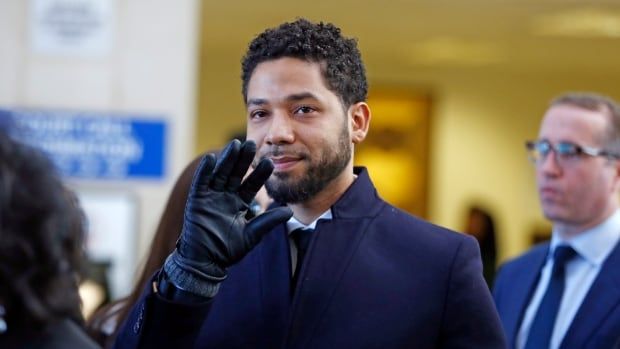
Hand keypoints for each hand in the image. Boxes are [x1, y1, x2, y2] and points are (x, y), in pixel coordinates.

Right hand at [173, 139, 291, 279]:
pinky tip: (212, 158)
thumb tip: (290, 211)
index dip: (259, 174)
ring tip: (236, 144)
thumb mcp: (252, 234)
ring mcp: (210, 197)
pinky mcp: (196, 201)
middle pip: (236, 174)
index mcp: (239, 203)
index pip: (251, 185)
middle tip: (252, 143)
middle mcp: (225, 197)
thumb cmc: (227, 251)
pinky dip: (205, 171)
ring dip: (227, 159)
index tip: (271, 162)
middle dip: (243, 160)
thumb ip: (268, 221)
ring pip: (220, 174)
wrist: (206, 263)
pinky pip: (201, 183)